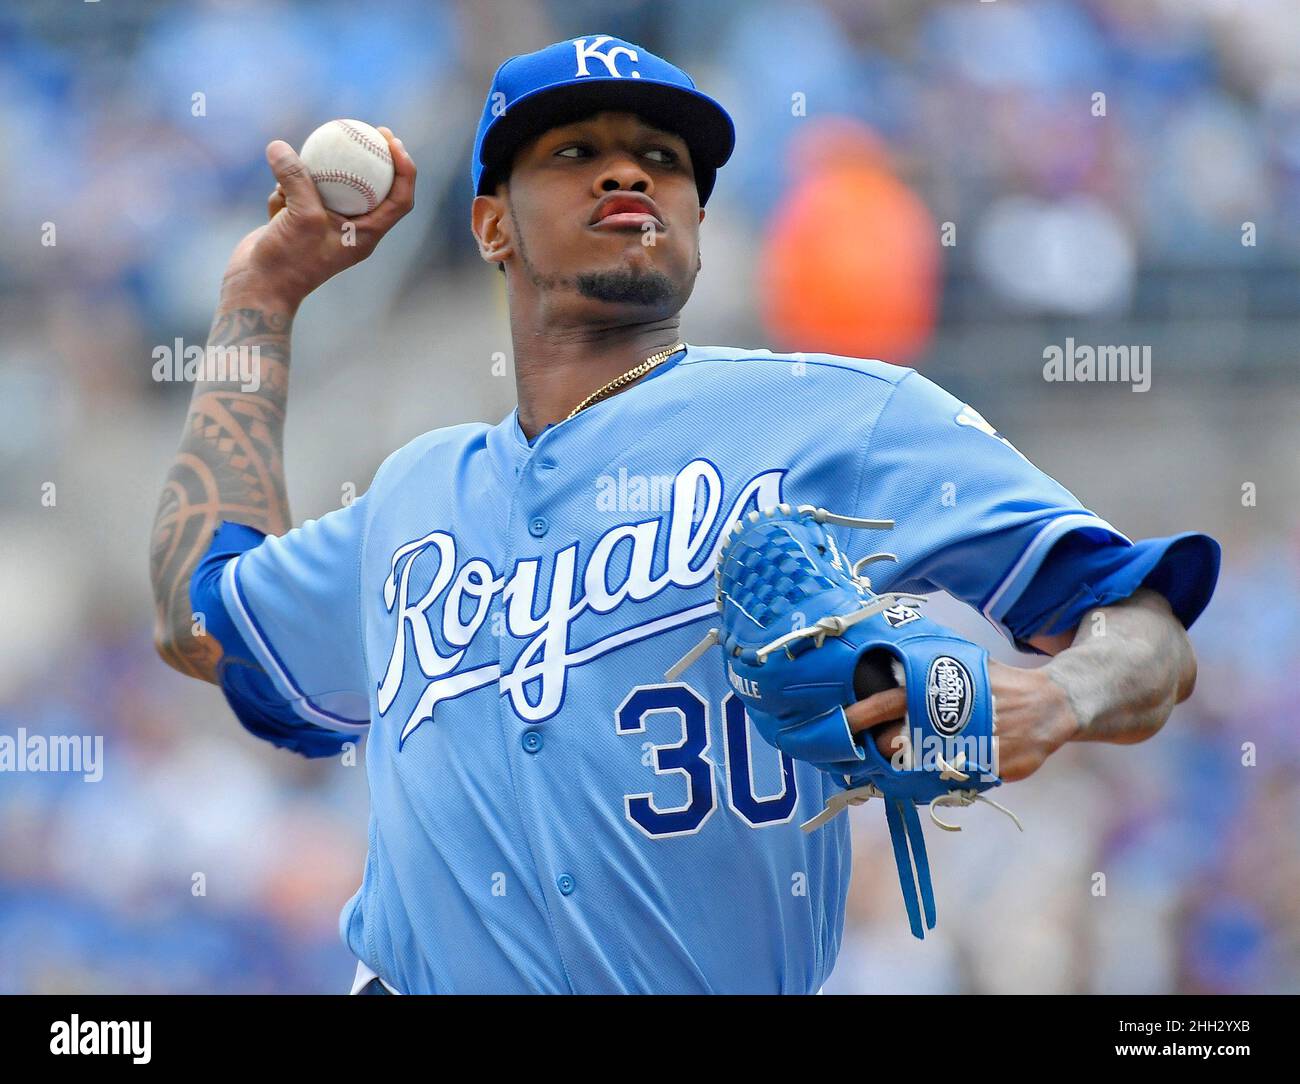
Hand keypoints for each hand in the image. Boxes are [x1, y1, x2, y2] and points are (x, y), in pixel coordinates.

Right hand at [221, 125, 416, 310]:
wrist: (256, 289)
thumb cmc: (288, 262)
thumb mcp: (299, 216)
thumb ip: (296, 179)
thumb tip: (279, 146)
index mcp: (367, 235)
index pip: (400, 200)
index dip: (404, 169)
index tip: (391, 140)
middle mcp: (350, 230)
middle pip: (368, 186)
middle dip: (367, 157)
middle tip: (361, 127)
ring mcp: (323, 225)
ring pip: (325, 185)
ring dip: (307, 176)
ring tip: (294, 174)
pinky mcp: (298, 222)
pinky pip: (296, 194)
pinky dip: (284, 194)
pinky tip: (274, 205)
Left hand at [844, 660, 1079, 781]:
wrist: (1050, 704)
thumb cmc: (996, 683)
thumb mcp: (964, 663)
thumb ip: (929, 668)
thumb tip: (886, 663)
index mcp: (943, 686)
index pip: (891, 700)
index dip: (862, 714)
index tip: (841, 723)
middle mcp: (957, 715)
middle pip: (899, 741)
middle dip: (882, 749)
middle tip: (875, 749)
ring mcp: (976, 743)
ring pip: (924, 767)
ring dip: (907, 769)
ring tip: (904, 762)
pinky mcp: (995, 768)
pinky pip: (954, 782)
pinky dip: (940, 781)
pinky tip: (938, 774)